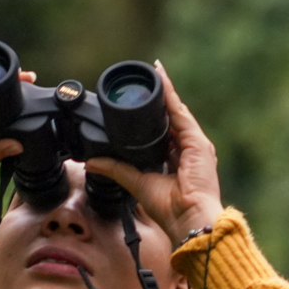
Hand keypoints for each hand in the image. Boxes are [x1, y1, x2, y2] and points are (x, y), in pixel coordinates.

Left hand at [85, 60, 221, 246]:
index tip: (144, 101)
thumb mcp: (137, 183)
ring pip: (177, 110)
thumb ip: (116, 169)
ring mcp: (196, 144)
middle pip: (173, 117)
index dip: (154, 116)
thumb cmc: (171, 209)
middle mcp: (189, 150)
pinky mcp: (197, 142)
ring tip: (155, 71)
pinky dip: (170, 96)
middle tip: (148, 79)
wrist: (188, 217)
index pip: (166, 132)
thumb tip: (91, 162)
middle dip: (161, 99)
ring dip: (166, 91)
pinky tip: (161, 81)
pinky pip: (179, 113)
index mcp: (179, 160)